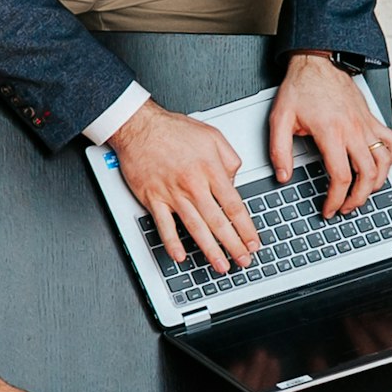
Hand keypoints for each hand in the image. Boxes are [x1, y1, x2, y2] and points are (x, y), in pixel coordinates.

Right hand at [106, 100, 256, 274]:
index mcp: (211, 170)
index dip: (245, 227)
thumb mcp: (213, 136)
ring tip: (220, 265)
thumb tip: (234, 179)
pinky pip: (163, 225)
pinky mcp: (153, 198)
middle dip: (233, 245)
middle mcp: (193, 185)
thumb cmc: (172, 129)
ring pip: (195, 227)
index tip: (252, 241)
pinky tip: (180, 256)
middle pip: (218, 222)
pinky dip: (171, 242)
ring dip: (209, 249)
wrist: (139, 126)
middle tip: (243, 260)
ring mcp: (172, 194)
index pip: (234, 206)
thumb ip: (229, 158)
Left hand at [272, 51, 391, 217]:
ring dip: (377, 183)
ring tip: (363, 194)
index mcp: (331, 133)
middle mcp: (354, 130)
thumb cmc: (299, 88)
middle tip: (346, 209)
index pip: (341, 176)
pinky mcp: (372, 118)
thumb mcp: (279, 119)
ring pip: (384, 161)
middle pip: (367, 174)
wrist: (317, 62)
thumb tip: (283, 177)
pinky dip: (391, 157)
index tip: (329, 209)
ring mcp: (366, 124)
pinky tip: (382, 167)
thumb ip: (279, 151)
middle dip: (358, 198)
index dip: (336, 199)